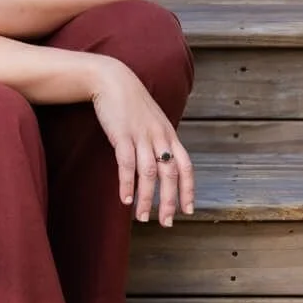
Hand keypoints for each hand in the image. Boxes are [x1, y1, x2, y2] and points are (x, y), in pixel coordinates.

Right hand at [84, 55, 194, 226]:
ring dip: (146, 198)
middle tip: (166, 222)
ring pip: (149, 173)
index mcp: (170, 135)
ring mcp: (141, 135)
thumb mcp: (153, 121)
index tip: (188, 211)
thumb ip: (160, 141)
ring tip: (142, 217)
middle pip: (170, 174)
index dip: (188, 190)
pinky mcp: (122, 134)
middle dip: (169, 201)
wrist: (113, 79)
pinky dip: (126, 183)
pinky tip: (125, 199)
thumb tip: (162, 165)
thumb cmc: (132, 103)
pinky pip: (126, 163)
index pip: (186, 167)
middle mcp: (160, 136)